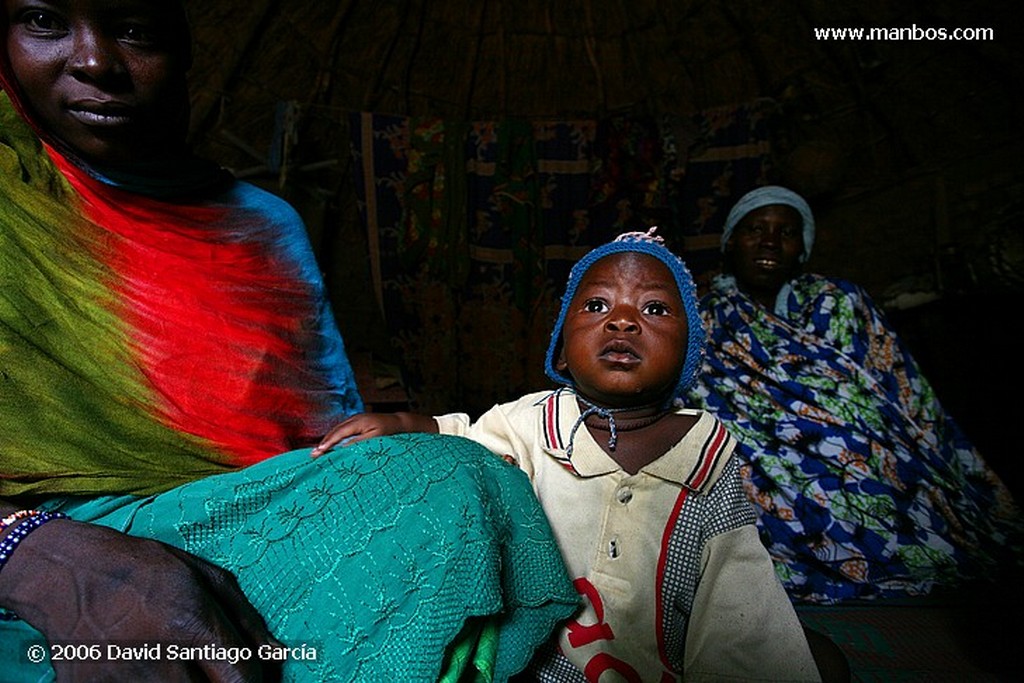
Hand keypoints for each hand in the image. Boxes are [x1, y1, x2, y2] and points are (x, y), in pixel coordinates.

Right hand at [0, 519, 280, 681]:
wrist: (67, 575)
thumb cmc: (144, 570)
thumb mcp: (205, 577)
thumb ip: (245, 621)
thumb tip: (279, 656)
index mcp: (189, 624)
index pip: (241, 681)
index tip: (247, 679)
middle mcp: (156, 658)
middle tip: (216, 675)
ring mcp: (121, 682)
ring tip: (181, 669)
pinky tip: (153, 673)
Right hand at [311, 412, 437, 455]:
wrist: (400, 423)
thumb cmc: (390, 432)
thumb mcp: (376, 439)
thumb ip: (358, 442)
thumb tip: (342, 448)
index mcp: (358, 422)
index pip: (337, 434)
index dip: (326, 444)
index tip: (317, 454)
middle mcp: (354, 418)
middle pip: (334, 431)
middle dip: (323, 443)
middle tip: (313, 455)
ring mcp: (355, 419)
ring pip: (337, 430)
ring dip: (327, 440)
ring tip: (318, 452)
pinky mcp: (358, 422)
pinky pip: (342, 430)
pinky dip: (335, 438)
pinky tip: (331, 446)